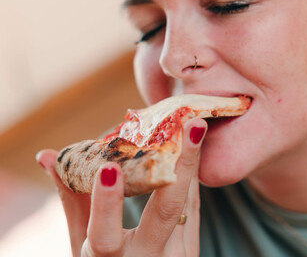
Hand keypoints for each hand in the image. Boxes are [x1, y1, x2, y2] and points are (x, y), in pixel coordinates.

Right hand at [36, 118, 206, 256]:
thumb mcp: (79, 243)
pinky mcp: (191, 249)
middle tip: (192, 126)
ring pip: (187, 203)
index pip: (105, 236)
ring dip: (192, 162)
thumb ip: (70, 200)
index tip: (108, 169)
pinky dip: (190, 176)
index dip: (105, 204)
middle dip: (182, 166)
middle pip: (167, 211)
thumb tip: (46, 156)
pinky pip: (193, 207)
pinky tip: (193, 146)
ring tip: (196, 127)